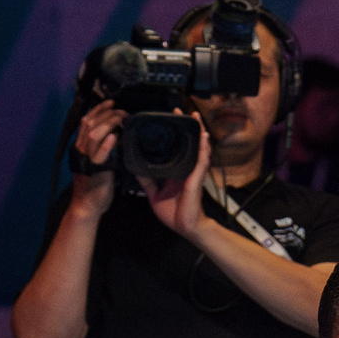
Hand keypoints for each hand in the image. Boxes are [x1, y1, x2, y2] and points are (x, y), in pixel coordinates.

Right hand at [67, 102, 124, 220]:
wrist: (87, 206)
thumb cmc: (95, 186)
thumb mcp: (98, 163)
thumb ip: (103, 149)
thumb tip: (115, 135)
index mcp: (81, 148)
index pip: (86, 122)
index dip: (98, 110)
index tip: (110, 103)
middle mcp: (81, 150)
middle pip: (90, 125)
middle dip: (106, 113)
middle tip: (119, 109)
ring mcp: (87, 160)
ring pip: (94, 136)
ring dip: (108, 124)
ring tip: (120, 117)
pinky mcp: (95, 171)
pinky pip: (99, 155)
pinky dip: (106, 145)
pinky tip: (114, 137)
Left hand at [143, 119, 211, 242]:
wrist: (185, 226)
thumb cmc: (174, 213)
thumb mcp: (154, 195)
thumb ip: (147, 182)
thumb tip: (135, 170)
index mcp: (177, 172)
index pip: (177, 148)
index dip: (174, 134)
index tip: (168, 121)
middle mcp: (187, 169)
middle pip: (189, 143)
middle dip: (187, 126)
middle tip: (180, 110)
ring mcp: (194, 173)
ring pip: (198, 147)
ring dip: (198, 131)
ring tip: (195, 116)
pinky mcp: (197, 178)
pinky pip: (201, 160)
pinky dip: (203, 148)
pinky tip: (203, 136)